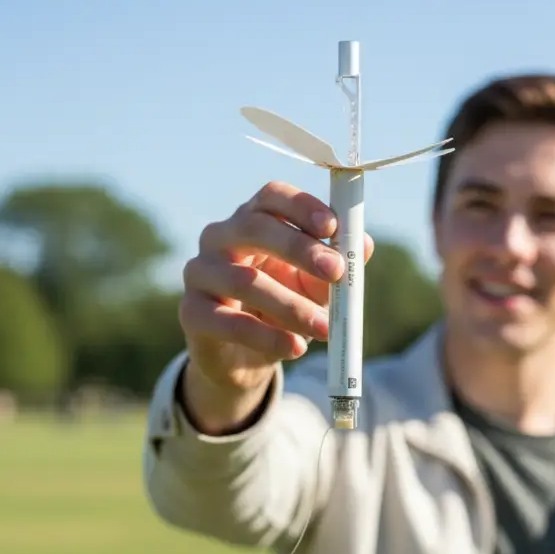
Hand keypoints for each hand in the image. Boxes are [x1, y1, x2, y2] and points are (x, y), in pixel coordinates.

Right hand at [178, 181, 373, 428]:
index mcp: (251, 220)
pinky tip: (295, 348)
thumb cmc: (280, 307)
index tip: (332, 226)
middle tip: (337, 273)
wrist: (244, 357)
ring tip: (326, 328)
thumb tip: (363, 245)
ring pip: (244, 280)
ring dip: (292, 305)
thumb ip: (335, 266)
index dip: (301, 206)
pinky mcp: (192, 313)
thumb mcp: (313, 286)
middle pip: (254, 227)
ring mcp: (199, 273)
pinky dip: (267, 337)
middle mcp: (219, 238)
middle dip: (300, 249)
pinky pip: (229, 323)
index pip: (271, 196)